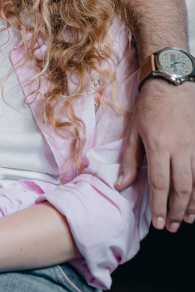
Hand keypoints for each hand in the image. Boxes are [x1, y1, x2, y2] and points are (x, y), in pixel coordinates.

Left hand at [117, 79, 194, 231]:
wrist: (172, 83)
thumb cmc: (149, 106)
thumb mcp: (133, 131)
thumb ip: (129, 160)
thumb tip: (122, 185)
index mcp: (159, 146)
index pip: (159, 183)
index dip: (159, 205)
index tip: (158, 223)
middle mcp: (180, 148)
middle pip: (182, 187)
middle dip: (176, 210)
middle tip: (172, 226)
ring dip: (193, 203)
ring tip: (187, 219)